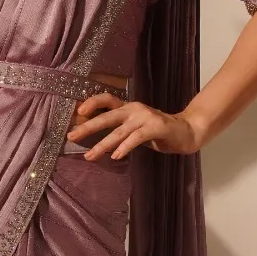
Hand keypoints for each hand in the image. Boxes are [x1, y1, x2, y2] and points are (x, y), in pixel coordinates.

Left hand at [65, 92, 202, 158]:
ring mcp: (145, 117)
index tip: (77, 113)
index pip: (106, 100)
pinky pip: (137, 137)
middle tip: (71, 136)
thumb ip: (118, 130)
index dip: (91, 103)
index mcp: (128, 107)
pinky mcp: (156, 127)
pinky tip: (116, 156)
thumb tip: (93, 136)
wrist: (185, 132)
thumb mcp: (134, 129)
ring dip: (102, 144)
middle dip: (88, 127)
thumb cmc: (157, 132)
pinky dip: (125, 146)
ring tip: (90, 156)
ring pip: (119, 131)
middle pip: (107, 116)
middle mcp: (134, 109)